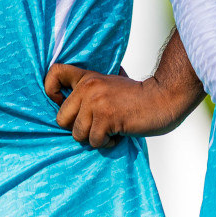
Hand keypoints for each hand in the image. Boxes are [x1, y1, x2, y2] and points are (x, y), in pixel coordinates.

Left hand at [45, 62, 184, 145]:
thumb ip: (94, 89)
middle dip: (79, 128)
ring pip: (77, 134)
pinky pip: (94, 142)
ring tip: (112, 128)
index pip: (54, 73)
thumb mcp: (112, 83)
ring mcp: (96, 102)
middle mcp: (88, 87)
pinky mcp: (106, 118)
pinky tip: (120, 133)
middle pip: (61, 119)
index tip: (63, 103)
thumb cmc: (139, 96)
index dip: (51, 92)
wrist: (164, 98)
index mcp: (88, 77)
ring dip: (95, 138)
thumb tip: (75, 104)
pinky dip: (107, 144)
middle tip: (98, 125)